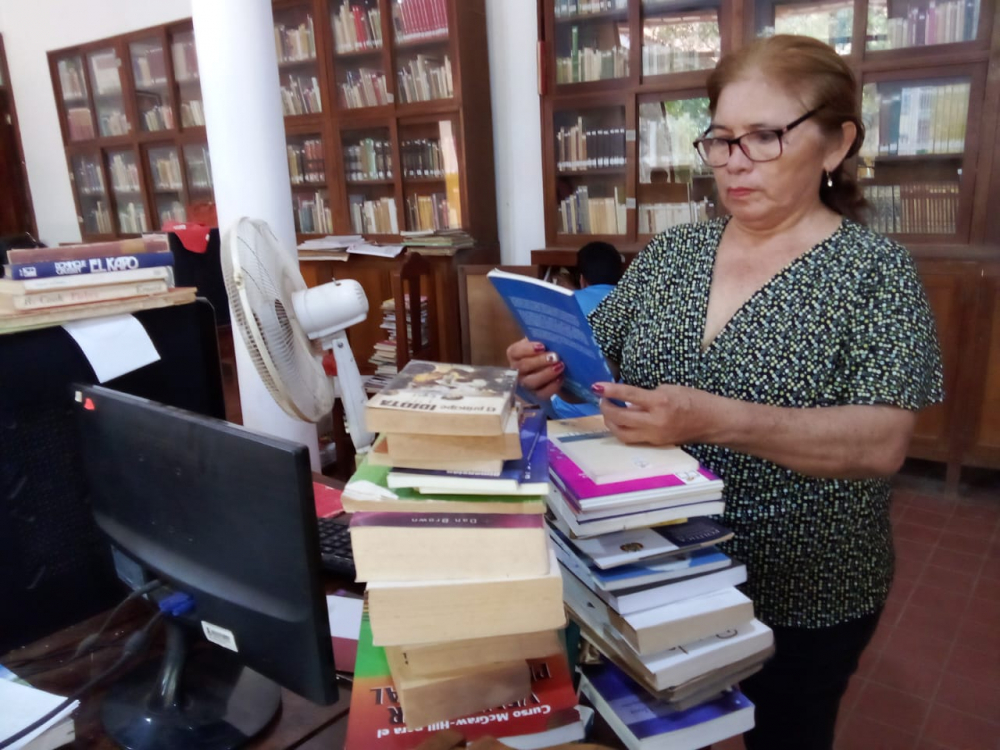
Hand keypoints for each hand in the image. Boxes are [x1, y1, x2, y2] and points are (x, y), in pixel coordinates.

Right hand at [506, 337, 563, 399]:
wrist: (554, 366)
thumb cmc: (545, 350)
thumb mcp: (542, 341)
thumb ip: (542, 337)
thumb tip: (551, 332)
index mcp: (515, 355)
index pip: (514, 352)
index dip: (527, 349)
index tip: (542, 346)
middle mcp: (517, 370)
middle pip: (523, 367)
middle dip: (540, 361)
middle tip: (555, 356)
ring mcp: (526, 384)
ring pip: (531, 381)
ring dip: (546, 374)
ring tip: (560, 366)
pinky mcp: (536, 395)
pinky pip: (542, 393)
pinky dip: (552, 386)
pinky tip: (561, 378)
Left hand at [594, 382, 717, 445]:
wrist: (713, 422)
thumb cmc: (694, 400)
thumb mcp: (670, 389)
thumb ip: (647, 396)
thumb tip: (627, 401)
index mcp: (660, 403)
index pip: (628, 396)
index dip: (610, 391)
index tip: (596, 386)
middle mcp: (655, 422)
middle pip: (619, 419)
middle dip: (606, 408)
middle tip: (602, 399)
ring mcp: (655, 436)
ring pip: (622, 434)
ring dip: (611, 423)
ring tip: (609, 412)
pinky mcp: (656, 444)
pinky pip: (633, 439)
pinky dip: (623, 430)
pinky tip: (622, 422)